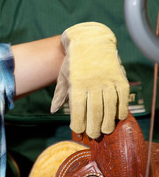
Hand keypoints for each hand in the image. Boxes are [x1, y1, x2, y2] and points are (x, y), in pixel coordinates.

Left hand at [51, 22, 129, 138]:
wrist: (90, 41)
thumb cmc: (74, 62)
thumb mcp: (64, 76)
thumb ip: (60, 94)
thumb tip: (53, 110)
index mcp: (77, 84)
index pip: (78, 108)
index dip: (79, 122)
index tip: (78, 131)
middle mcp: (93, 83)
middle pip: (95, 110)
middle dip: (94, 126)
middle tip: (93, 135)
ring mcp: (107, 80)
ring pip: (110, 105)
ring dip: (108, 121)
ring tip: (105, 130)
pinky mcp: (119, 78)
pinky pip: (122, 97)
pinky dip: (121, 108)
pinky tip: (118, 117)